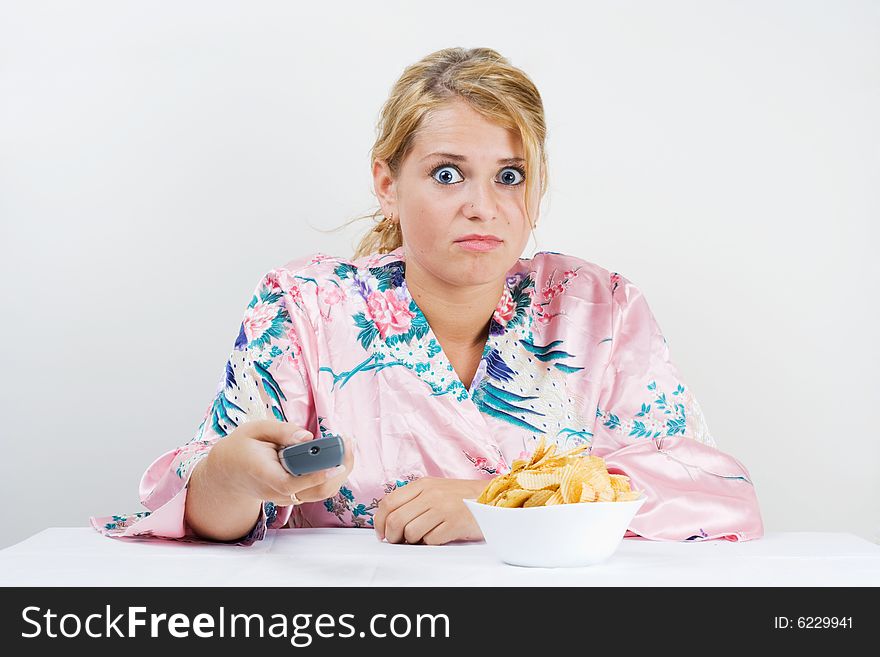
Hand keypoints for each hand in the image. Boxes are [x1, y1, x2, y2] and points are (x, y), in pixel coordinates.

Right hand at [208, 419, 354, 506]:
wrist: (228, 474)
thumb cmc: (242, 448)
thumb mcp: (255, 430)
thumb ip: (281, 431)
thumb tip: (308, 437)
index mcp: (263, 474)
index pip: (291, 483)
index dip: (315, 477)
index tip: (336, 465)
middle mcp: (277, 491)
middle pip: (315, 491)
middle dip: (338, 468)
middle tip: (348, 442)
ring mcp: (287, 497)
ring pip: (321, 492)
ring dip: (340, 471)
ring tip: (347, 445)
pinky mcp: (295, 496)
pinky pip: (319, 490)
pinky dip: (334, 474)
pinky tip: (339, 454)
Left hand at [373, 477, 486, 544]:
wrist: (491, 498)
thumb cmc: (459, 497)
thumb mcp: (434, 489)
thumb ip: (412, 499)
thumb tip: (388, 521)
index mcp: (422, 484)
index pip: (388, 503)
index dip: (379, 522)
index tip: (381, 533)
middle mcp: (431, 494)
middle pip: (395, 520)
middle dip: (392, 536)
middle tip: (398, 541)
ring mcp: (443, 508)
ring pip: (410, 532)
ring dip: (412, 540)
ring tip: (423, 536)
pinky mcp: (454, 523)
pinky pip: (430, 540)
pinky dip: (430, 542)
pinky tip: (438, 536)